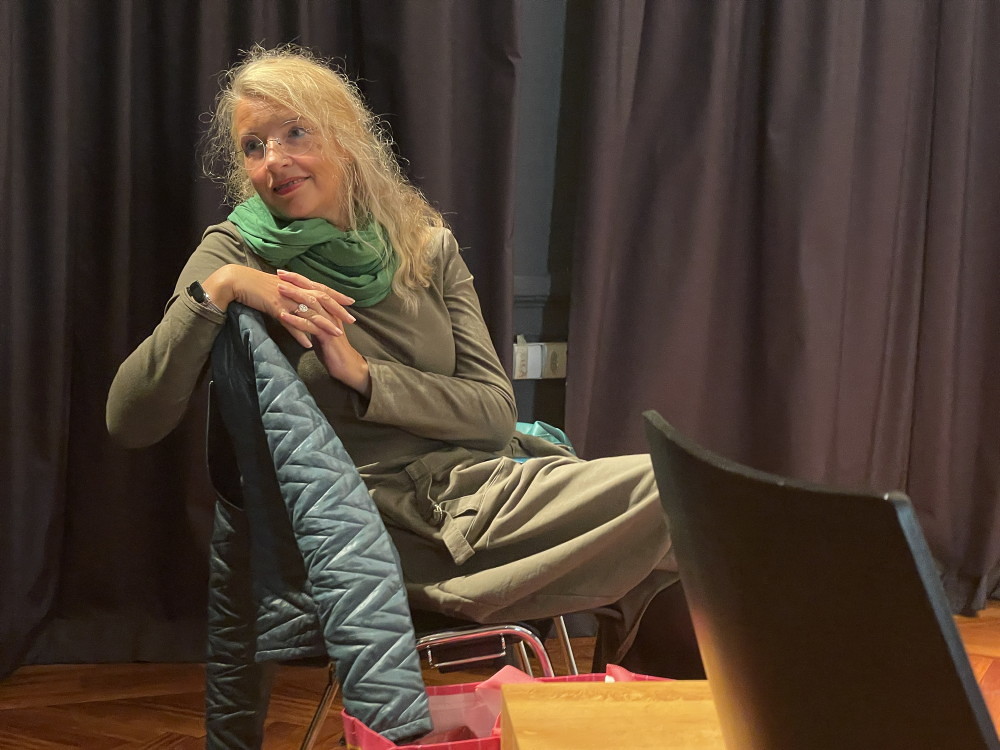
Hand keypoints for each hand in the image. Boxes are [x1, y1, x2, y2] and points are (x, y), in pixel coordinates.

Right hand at [203, 265, 355, 349]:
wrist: (237, 280)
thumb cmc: (256, 284)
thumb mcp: (278, 287)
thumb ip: (292, 294)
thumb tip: (301, 302)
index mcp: (296, 284)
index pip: (321, 289)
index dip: (337, 295)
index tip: (351, 302)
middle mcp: (294, 289)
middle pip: (321, 299)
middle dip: (338, 310)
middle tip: (352, 321)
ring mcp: (285, 298)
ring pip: (309, 312)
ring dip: (323, 324)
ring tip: (336, 335)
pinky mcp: (275, 307)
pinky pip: (290, 322)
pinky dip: (299, 333)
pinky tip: (308, 344)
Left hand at [274, 269, 371, 395]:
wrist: (347, 366)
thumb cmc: (332, 350)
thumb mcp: (322, 331)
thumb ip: (313, 320)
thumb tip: (300, 312)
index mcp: (329, 310)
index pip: (314, 289)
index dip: (299, 280)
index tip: (283, 273)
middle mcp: (331, 313)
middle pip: (313, 292)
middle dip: (296, 283)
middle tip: (279, 275)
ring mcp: (330, 323)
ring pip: (311, 305)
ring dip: (294, 297)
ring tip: (279, 289)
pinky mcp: (327, 336)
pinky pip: (310, 325)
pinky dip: (295, 320)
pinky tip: (282, 316)